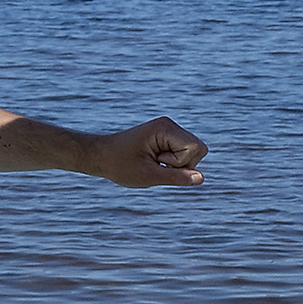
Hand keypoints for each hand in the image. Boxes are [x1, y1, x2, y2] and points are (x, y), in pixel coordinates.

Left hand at [90, 118, 207, 187]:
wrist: (101, 156)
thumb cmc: (120, 165)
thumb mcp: (148, 176)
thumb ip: (176, 177)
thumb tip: (201, 178)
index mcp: (164, 128)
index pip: (195, 148)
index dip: (180, 162)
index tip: (157, 162)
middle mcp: (169, 125)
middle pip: (198, 149)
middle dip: (182, 163)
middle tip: (156, 163)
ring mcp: (169, 130)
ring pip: (193, 152)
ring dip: (177, 164)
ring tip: (154, 163)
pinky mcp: (167, 138)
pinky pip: (184, 154)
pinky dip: (173, 163)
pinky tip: (155, 161)